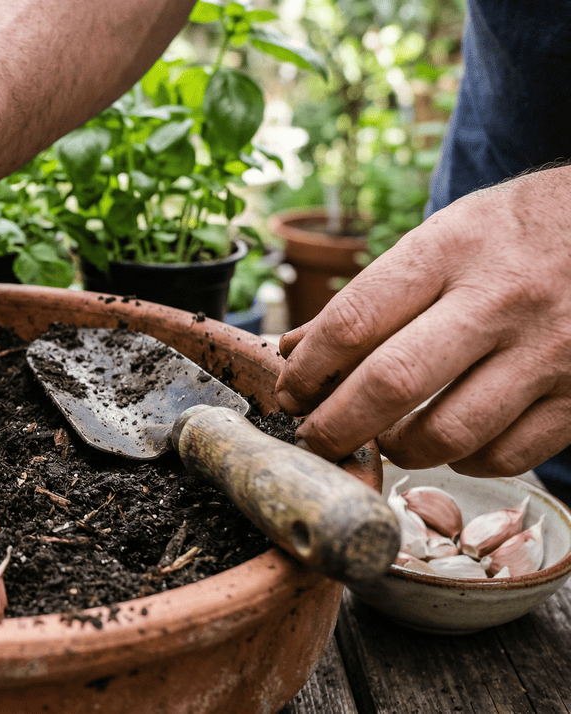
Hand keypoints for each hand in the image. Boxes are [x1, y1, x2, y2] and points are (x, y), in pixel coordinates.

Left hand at [275, 166, 570, 476]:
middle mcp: (501, 300)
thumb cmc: (519, 233)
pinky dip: (465, 462)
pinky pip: (507, 455)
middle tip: (315, 438)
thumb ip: (373, 294)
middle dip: (336, 425)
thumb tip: (294, 350)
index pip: (354, 321)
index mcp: (452, 250)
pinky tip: (452, 444)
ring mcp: (550, 351)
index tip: (290, 393)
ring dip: (400, 450)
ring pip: (449, 434)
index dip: (307, 370)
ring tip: (384, 439)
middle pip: (392, 384)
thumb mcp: (445, 236)